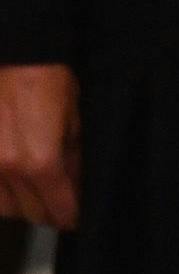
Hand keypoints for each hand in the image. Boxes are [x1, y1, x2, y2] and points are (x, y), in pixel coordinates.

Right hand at [0, 64, 79, 229]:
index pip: (59, 208)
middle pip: (30, 214)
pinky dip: (2, 192)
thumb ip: (73, 156)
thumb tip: (75, 183)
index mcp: (40, 161)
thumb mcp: (74, 117)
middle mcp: (7, 169)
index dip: (71, 216)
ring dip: (22, 206)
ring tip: (37, 194)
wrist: (15, 55)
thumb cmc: (47, 77)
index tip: (76, 218)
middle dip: (49, 213)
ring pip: (4, 208)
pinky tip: (15, 182)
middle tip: (61, 206)